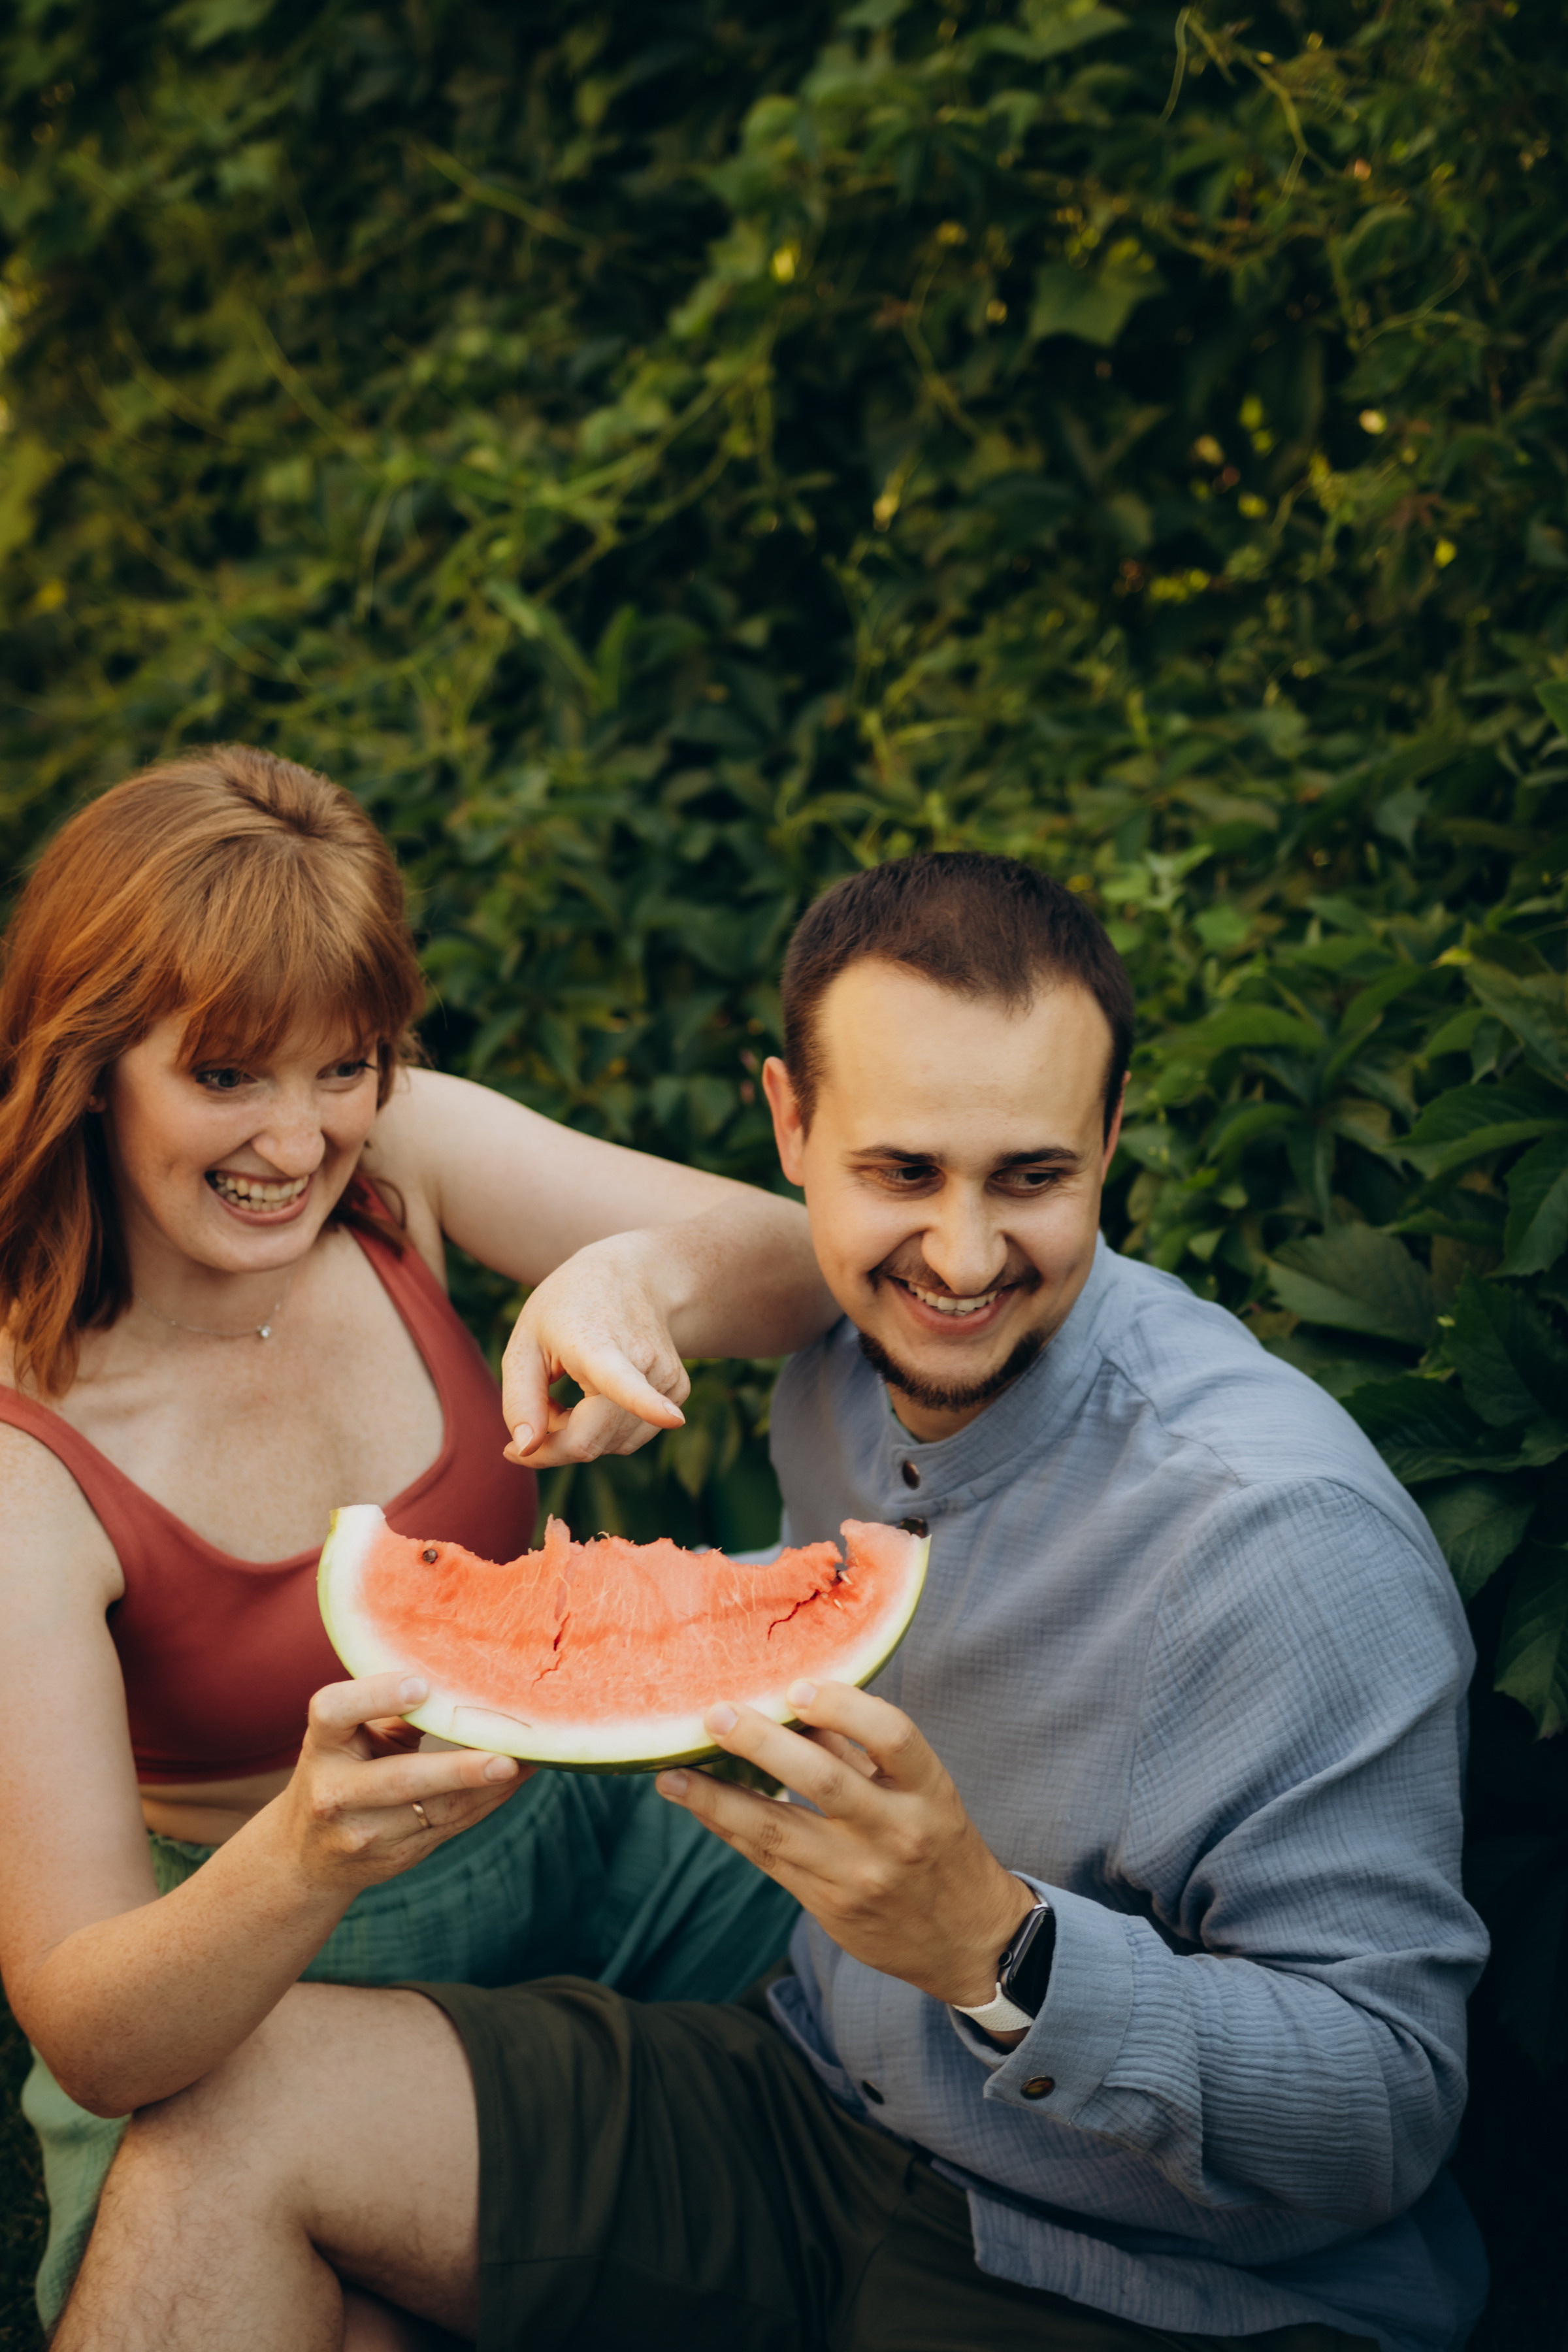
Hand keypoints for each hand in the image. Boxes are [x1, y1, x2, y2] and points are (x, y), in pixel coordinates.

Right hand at [275, 1673, 528, 1891]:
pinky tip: (518, 1779)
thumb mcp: (349, 1739)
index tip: (421, 1684)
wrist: (305, 1858)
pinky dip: (488, 1801)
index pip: (334, 1712)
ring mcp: (364, 1832)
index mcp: (321, 1746)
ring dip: (491, 1787)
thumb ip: (390, 1709)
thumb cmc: (340, 1772)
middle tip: (507, 1757)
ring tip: (533, 1760)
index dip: (376, 1696)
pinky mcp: (394, 1857)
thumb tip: (458, 1673)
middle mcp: (334, 1793)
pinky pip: (451, 1826)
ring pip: (438, 1810)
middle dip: (457, 1770)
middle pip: (399, 1779)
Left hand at [500, 1232, 689, 1467]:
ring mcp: (667, 1377)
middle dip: (552, 1445)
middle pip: (594, 1440)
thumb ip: (519, 1400)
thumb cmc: (567, 1309)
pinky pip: (630, 1439)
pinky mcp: (679, 1390)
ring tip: (566, 1394)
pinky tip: (592, 1398)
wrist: (630, 1275)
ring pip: (611, 1445)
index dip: (647, 1404)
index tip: (672, 1417)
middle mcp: (642, 1360)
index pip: (624, 1381)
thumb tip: (526, 1451)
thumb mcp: (525, 1343)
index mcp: (598, 1344)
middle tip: (533, 1413)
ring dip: (578, 1436)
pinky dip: (604, 1432)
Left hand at [656, 1681, 1035, 2008]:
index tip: (797, 1686)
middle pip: (825, 1781)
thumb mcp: (921, 1792)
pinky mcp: (829, 1906)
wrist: (966, 1941)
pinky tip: (695, 1802)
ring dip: (718, 1798)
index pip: (893, 1736)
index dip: (844, 1707)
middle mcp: (896, 1832)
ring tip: (671, 1773)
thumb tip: (791, 1699)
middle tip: (716, 1715)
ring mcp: (860, 1874)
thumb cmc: (936, 1844)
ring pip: (779, 1831)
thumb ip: (860, 1750)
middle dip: (762, 1744)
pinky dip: (728, 1828)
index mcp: (928, 1791)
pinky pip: (769, 1860)